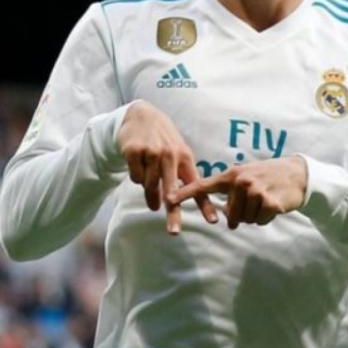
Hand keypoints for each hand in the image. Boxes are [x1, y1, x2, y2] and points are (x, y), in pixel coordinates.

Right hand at [117, 101, 217, 233]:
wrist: (141, 116)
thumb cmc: (162, 141)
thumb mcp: (176, 155)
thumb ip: (174, 180)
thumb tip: (163, 207)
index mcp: (185, 158)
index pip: (196, 186)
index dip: (205, 205)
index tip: (213, 221)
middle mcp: (171, 155)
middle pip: (172, 191)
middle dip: (173, 213)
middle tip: (175, 232)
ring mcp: (152, 152)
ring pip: (149, 186)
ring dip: (148, 191)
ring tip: (146, 179)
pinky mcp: (135, 151)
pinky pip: (135, 177)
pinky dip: (135, 175)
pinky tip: (137, 162)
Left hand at [168, 156, 306, 229]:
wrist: (298, 174)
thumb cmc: (268, 177)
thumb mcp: (247, 176)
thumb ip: (230, 190)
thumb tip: (223, 215)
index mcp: (231, 175)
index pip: (203, 186)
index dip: (185, 194)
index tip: (168, 200)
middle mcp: (241, 181)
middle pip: (230, 216)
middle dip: (241, 215)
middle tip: (255, 201)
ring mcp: (255, 191)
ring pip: (245, 220)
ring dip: (255, 216)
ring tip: (265, 200)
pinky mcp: (268, 202)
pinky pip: (259, 221)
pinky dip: (266, 218)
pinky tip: (273, 205)